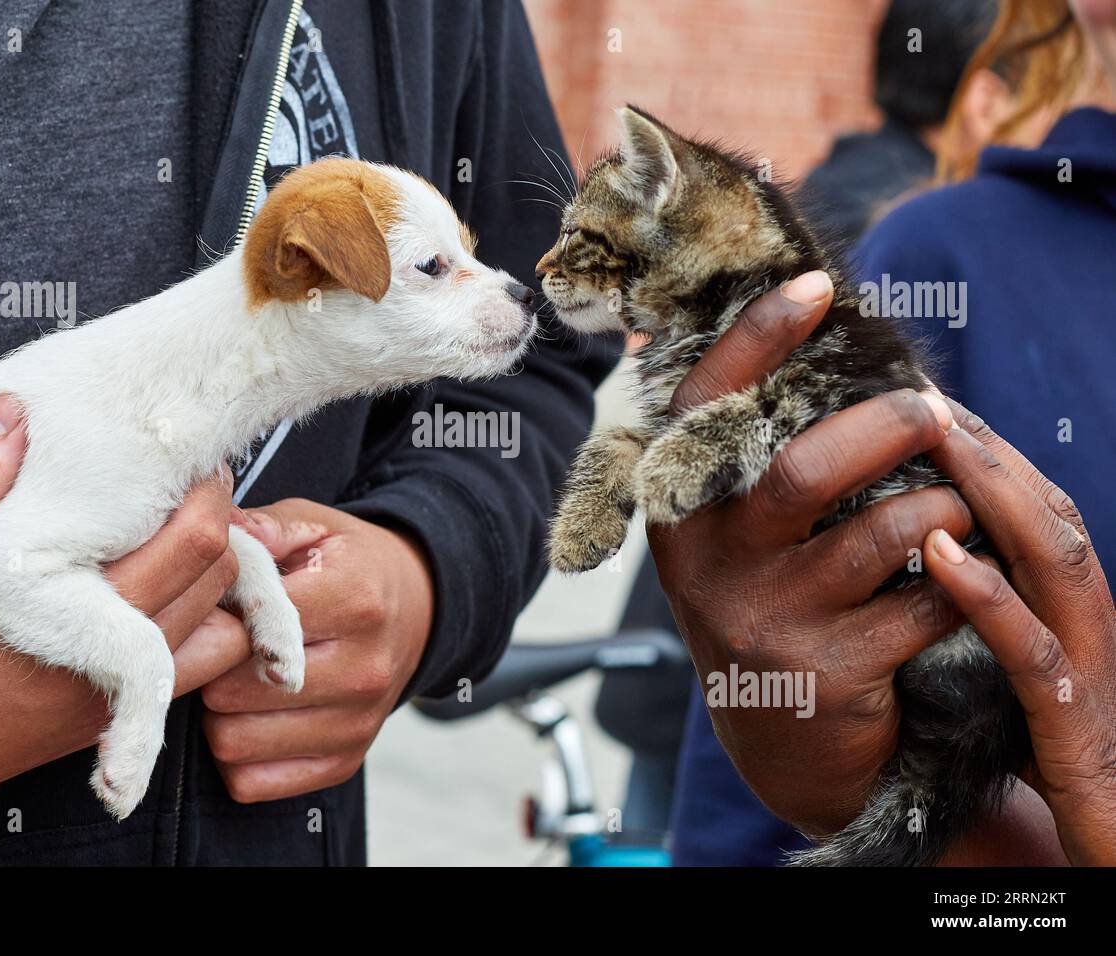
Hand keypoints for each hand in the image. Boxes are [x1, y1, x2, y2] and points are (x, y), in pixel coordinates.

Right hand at [0, 395, 250, 829]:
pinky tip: (164, 594)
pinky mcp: (115, 716)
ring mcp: (120, 696)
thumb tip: (11, 413)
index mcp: (77, 616)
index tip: (189, 459)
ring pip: (222, 628)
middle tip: (190, 484)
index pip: (192, 546)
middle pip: (219, 579)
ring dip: (217, 580)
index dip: (207, 493)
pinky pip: (193, 670)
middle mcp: (114, 664)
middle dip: (218, 523)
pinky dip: (202, 627)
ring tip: (181, 536)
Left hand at [202, 499, 433, 802]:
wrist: (417, 610)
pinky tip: (247, 717)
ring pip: (234, 742)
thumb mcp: (315, 527)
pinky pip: (251, 782)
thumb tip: (216, 529)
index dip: (213, 618)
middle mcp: (364, 669)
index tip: (206, 608)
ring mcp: (358, 723)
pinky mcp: (345, 762)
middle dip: (208, 668)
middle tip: (208, 647)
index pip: (255, 629)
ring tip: (228, 680)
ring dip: (216, 715)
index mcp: (356, 601)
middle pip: (234, 691)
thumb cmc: (350, 564)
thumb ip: (265, 528)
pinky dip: (235, 755)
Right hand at [648, 272, 972, 834]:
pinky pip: (923, 602)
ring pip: (877, 535)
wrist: (780, 742)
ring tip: (957, 507)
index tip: (817, 285)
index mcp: (682, 514)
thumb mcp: (738, 539)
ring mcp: (766, 621)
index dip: (757, 340)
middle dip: (884, 427)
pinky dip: (960, 578)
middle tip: (930, 412)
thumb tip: (823, 349)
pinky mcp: (828, 672)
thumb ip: (755, 462)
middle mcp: (709, 566)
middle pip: (801, 471)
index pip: (705, 410)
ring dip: (940, 509)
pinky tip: (962, 577)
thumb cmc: (773, 605)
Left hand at [921, 404, 1115, 865]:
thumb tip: (914, 552)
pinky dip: (986, 593)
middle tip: (922, 391)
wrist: (1112, 839)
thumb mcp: (1006, 665)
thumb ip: (979, 610)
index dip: (980, 449)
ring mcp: (1087, 665)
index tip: (920, 397)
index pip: (1027, 507)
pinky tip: (939, 554)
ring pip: (1051, 556)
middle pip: (1043, 510)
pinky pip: (1029, 648)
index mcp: (1067, 605)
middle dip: (986, 447)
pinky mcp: (1073, 722)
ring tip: (936, 436)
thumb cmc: (1046, 752)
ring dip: (993, 491)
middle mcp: (1086, 620)